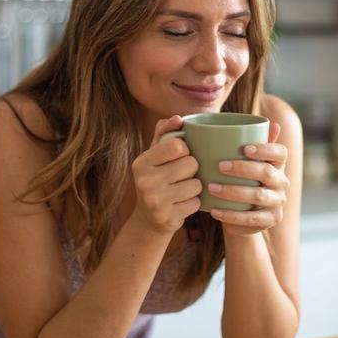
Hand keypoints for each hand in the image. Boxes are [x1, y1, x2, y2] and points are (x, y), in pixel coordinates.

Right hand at [129, 115, 201, 234]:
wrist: (148, 219)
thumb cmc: (157, 179)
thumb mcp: (155, 155)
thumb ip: (165, 133)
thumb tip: (178, 119)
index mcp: (141, 163)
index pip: (177, 146)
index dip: (185, 149)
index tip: (180, 155)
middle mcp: (145, 181)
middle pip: (191, 164)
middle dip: (192, 169)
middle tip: (182, 175)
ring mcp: (155, 202)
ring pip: (196, 184)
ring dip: (194, 187)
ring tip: (182, 190)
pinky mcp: (167, 218)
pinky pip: (196, 203)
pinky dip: (193, 203)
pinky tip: (182, 203)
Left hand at [208, 122, 288, 236]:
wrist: (241, 215)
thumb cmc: (239, 180)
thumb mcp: (242, 162)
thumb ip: (244, 141)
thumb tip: (251, 119)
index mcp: (277, 164)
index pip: (280, 152)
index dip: (266, 149)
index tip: (245, 148)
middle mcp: (282, 182)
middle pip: (267, 173)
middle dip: (243, 168)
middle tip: (219, 165)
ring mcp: (277, 202)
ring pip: (258, 196)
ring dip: (233, 191)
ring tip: (212, 187)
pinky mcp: (270, 220)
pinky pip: (252, 219)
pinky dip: (231, 215)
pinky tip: (215, 210)